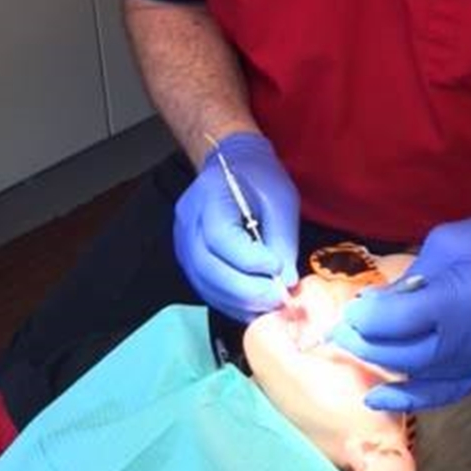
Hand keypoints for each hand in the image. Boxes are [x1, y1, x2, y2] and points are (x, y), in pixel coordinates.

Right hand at [174, 132, 299, 321]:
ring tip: (271, 305)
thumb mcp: (280, 198)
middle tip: (278, 299)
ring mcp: (184, 244)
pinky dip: (232, 303)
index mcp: (208, 197)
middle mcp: (188, 223)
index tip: (279, 269)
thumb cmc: (258, 177)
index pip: (221, 238)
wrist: (232, 164)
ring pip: (206, 285)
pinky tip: (255, 305)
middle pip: (209, 268)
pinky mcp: (190, 261)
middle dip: (246, 290)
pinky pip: (207, 289)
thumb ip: (283, 239)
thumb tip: (287, 281)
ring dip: (240, 302)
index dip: (250, 260)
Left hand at [330, 199, 470, 409]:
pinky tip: (380, 396)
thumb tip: (372, 306)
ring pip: (422, 380)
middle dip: (366, 345)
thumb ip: (410, 280)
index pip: (401, 319)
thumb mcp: (445, 243)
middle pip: (407, 355)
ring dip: (382, 369)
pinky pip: (444, 394)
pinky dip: (410, 397)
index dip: (366, 318)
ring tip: (351, 355)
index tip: (347, 311)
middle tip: (339, 333)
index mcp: (464, 297)